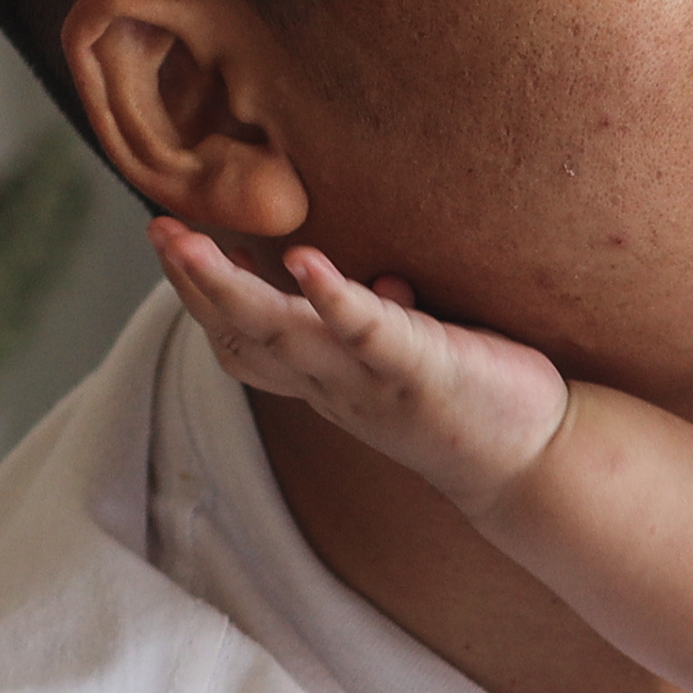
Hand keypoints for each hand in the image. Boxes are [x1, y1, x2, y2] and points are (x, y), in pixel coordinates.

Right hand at [152, 220, 573, 513]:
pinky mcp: (423, 371)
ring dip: (232, 288)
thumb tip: (348, 274)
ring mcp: (373, 380)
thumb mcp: (400, 356)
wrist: (538, 464)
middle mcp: (334, 384)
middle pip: (244, 335)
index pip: (243, 341)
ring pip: (284, 335)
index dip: (200, 298)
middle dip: (192, 284)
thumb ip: (366, 322)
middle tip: (155, 229)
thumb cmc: (472, 400)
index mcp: (325, 379)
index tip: (173, 243)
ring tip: (191, 241)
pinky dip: (334, 299)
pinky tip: (306, 262)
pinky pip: (369, 335)